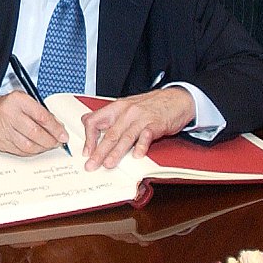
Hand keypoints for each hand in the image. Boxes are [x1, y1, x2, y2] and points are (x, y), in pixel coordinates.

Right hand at [0, 92, 66, 155]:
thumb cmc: (5, 107)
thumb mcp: (23, 101)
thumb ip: (40, 111)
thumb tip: (58, 126)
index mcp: (17, 100)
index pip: (41, 116)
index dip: (55, 128)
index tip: (63, 134)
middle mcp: (9, 114)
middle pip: (36, 133)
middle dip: (50, 140)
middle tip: (58, 142)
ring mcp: (4, 130)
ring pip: (29, 145)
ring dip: (42, 148)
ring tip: (48, 145)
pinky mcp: (1, 142)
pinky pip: (21, 151)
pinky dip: (32, 151)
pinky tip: (37, 147)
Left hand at [79, 88, 195, 170]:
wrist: (177, 98)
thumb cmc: (151, 104)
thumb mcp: (126, 105)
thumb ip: (109, 116)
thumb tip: (87, 121)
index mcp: (117, 107)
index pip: (95, 121)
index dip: (89, 138)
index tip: (86, 152)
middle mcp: (127, 112)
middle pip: (110, 134)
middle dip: (99, 152)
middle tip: (91, 165)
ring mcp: (142, 117)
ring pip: (126, 136)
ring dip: (116, 152)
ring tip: (109, 164)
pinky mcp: (157, 123)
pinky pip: (147, 135)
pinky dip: (142, 145)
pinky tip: (137, 155)